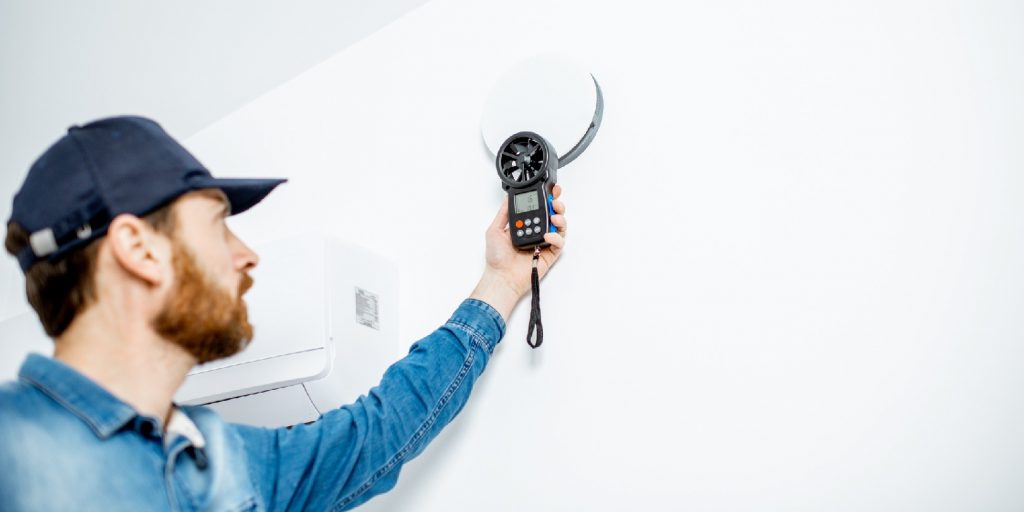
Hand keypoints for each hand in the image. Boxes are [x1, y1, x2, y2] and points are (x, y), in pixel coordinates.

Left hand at [470, 185, 566, 321]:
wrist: (501, 276)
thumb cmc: (496, 258)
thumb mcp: (494, 230)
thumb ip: (503, 213)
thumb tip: (508, 198)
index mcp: (525, 225)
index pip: (539, 208)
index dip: (546, 198)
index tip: (550, 190)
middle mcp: (536, 232)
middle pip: (553, 214)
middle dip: (557, 205)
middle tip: (555, 201)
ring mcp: (544, 243)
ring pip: (560, 227)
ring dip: (560, 218)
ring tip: (555, 216)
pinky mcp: (550, 254)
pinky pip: (559, 243)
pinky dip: (557, 237)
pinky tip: (548, 235)